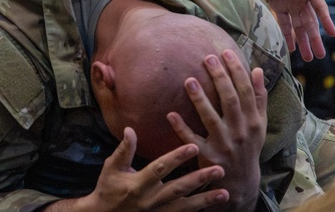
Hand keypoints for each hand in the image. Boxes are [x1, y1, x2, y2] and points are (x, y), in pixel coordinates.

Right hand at [61, 129, 227, 211]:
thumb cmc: (108, 189)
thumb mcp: (111, 169)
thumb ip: (123, 150)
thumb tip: (130, 129)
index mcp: (138, 184)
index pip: (160, 168)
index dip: (176, 158)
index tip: (193, 146)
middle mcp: (151, 200)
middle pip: (179, 189)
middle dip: (200, 179)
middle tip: (219, 169)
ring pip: (186, 207)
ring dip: (206, 200)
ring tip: (225, 193)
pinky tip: (214, 207)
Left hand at [168, 53, 266, 211]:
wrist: (242, 181)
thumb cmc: (249, 145)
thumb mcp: (259, 123)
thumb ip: (259, 97)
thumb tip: (257, 70)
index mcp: (253, 121)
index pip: (245, 91)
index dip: (237, 71)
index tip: (226, 52)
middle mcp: (240, 131)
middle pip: (230, 101)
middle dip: (219, 78)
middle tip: (207, 58)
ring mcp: (224, 144)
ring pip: (211, 119)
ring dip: (200, 99)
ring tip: (188, 80)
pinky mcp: (208, 156)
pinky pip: (193, 140)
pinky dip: (182, 128)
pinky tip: (170, 114)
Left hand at [268, 0, 334, 60]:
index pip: (320, 6)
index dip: (326, 19)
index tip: (332, 33)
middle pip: (311, 22)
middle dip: (315, 39)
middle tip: (320, 56)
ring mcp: (290, 3)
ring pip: (299, 26)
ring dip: (304, 42)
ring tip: (309, 58)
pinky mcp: (278, 5)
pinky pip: (284, 23)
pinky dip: (288, 35)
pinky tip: (292, 48)